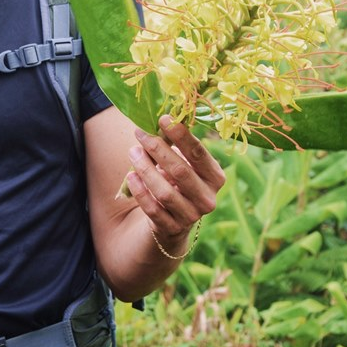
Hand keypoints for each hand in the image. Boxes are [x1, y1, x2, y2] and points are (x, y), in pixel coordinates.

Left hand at [126, 115, 225, 245]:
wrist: (172, 220)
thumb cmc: (176, 181)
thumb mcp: (181, 163)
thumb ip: (173, 145)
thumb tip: (157, 120)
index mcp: (215, 177)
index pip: (198, 154)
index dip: (181, 135)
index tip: (162, 118)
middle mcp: (207, 198)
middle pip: (180, 171)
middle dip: (158, 149)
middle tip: (140, 133)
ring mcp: (191, 216)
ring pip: (165, 192)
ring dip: (145, 169)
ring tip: (133, 152)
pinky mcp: (172, 229)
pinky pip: (153, 209)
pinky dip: (140, 191)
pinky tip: (131, 176)